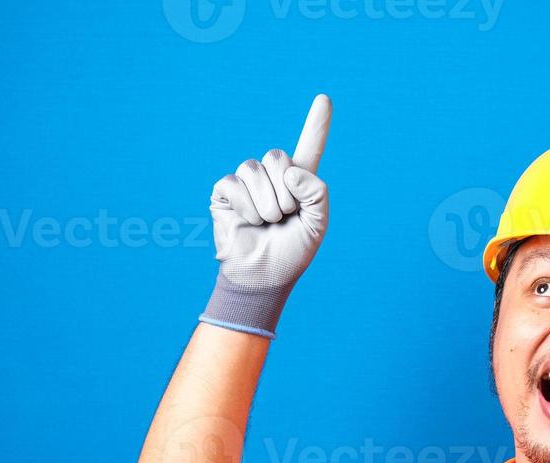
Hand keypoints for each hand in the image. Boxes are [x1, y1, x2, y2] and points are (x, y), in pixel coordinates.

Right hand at [199, 93, 331, 337]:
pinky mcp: (225, 191)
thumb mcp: (318, 225)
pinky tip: (248, 223)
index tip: (325, 98)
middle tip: (283, 218)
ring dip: (267, 203)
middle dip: (284, 193)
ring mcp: (247, 182)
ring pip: (255, 169)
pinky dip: (246, 207)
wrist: (263, 277)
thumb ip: (317, 193)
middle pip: (277, 156)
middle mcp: (272, 177)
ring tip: (267, 223)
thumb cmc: (291, 254)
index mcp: (298, 183)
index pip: (309, 147)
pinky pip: (235, 184)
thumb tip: (290, 172)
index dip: (317, 123)